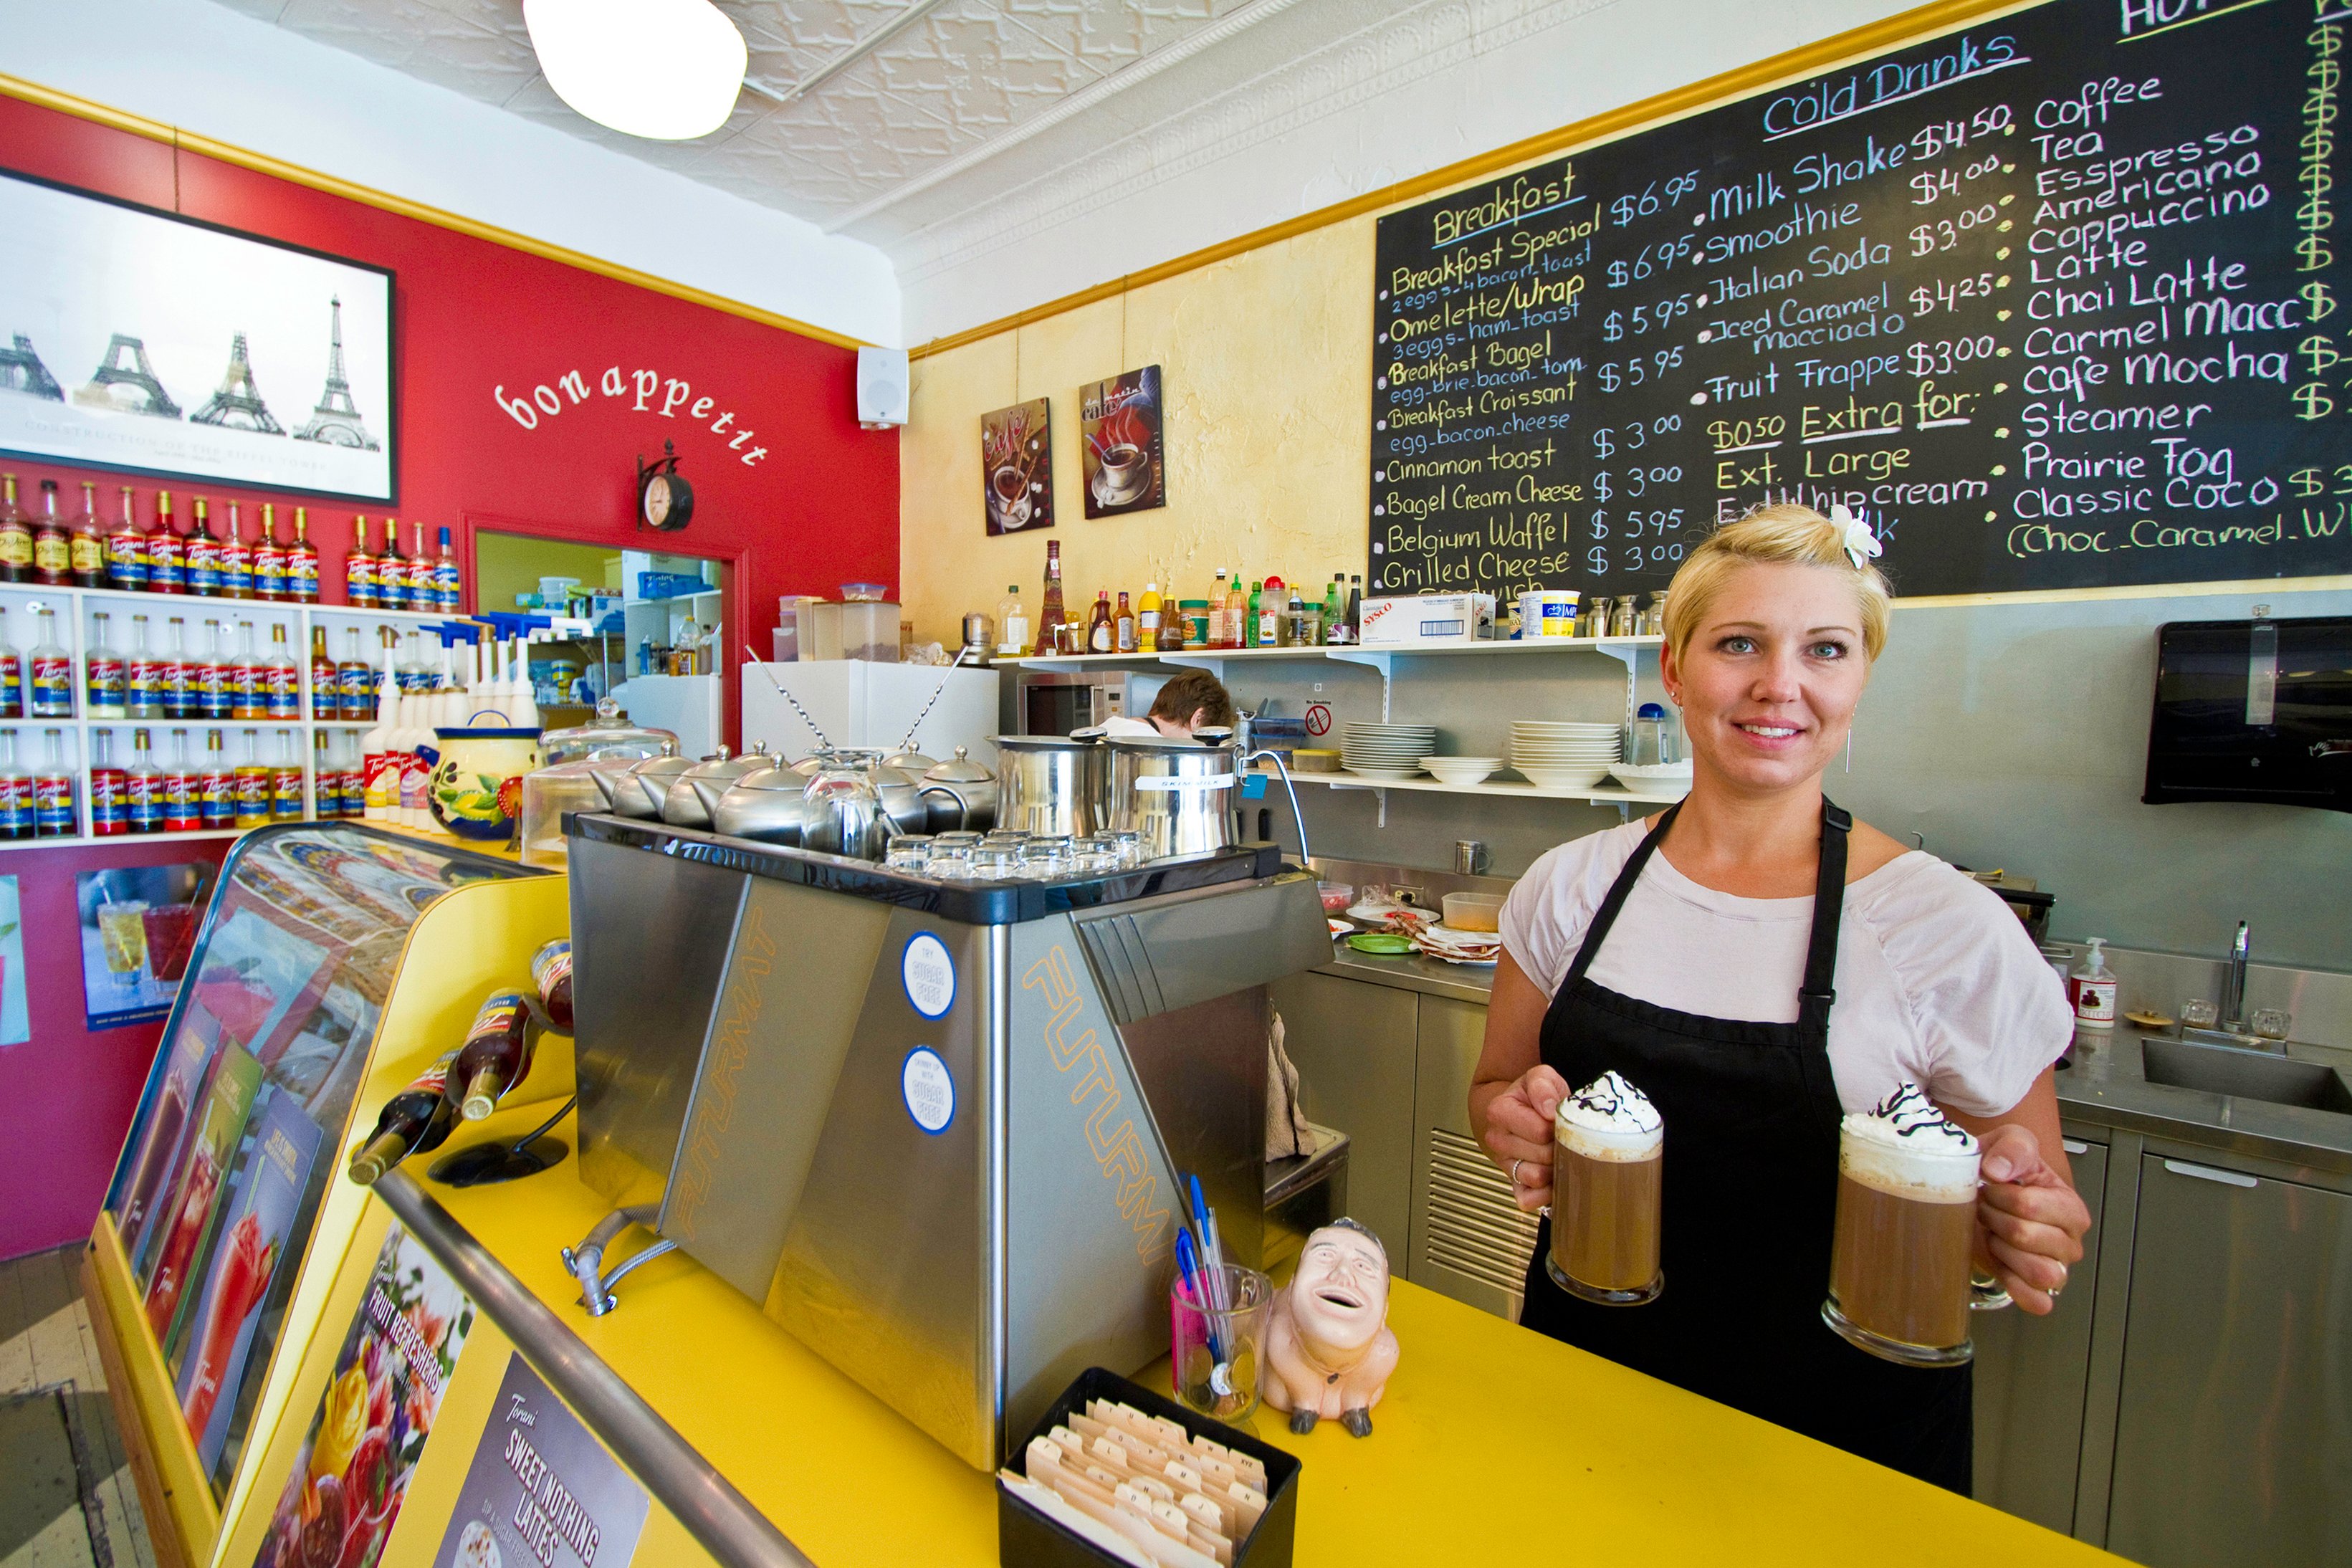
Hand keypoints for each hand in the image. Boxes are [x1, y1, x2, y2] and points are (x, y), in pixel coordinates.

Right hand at [1480, 1065, 1567, 1210]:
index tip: (1559, 1120)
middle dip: (1559, 1148)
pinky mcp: (1513, 1185)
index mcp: (1499, 1111)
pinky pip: (1528, 1200)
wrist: (1522, 1110)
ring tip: (1558, 1154)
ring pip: (1536, 1178)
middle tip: (1563, 1138)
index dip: (1558, 1127)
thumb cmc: (1534, 1096)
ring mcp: (1504, 1164)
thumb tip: (1548, 1109)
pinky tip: (1553, 1178)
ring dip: (1555, 1169)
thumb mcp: (1541, 1077)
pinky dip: (1545, 1194)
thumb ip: (1543, 1085)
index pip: (1540, 1131)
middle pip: (1542, 1156)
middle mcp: (1497, 1140)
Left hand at [1975, 1124, 2090, 1314]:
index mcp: (2070, 1206)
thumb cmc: (2002, 1171)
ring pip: (2036, 1272)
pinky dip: (2015, 1286)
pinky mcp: (2039, 1290)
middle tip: (1986, 1209)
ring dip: (2002, 1251)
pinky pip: (2037, 1301)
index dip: (1999, 1196)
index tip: (1990, 1186)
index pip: (2030, 1206)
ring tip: (1994, 1234)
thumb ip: (2013, 1147)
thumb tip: (2000, 1171)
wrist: (1980, 1193)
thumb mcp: (2009, 1142)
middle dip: (1994, 1220)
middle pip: (2026, 1237)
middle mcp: (2069, 1241)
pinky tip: (2001, 1263)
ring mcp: (2057, 1267)